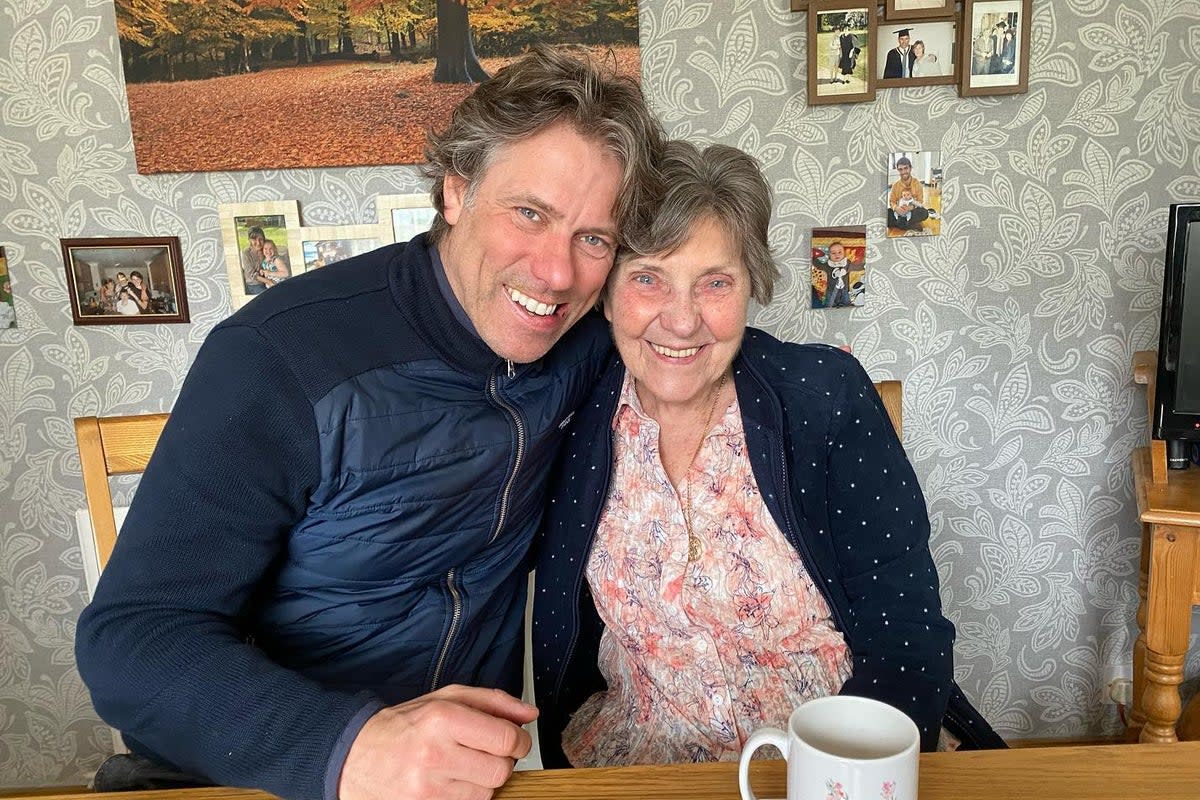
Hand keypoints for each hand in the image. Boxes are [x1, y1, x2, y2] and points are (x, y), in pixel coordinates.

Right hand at [337, 684, 538, 799]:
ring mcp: (427, 788)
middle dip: (501, 761)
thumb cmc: (404, 726)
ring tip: (460, 767)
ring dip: (482, 781)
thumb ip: (492, 702)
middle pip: (501, 770)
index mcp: (442, 718)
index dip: (519, 741)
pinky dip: (465, 796)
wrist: (354, 757)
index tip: (514, 740)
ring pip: (487, 793)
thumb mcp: (445, 699)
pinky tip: (448, 783)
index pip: (506, 739)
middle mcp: (434, 754)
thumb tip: (530, 714)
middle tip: (484, 753)